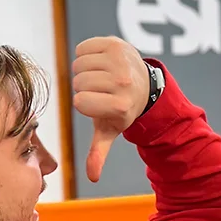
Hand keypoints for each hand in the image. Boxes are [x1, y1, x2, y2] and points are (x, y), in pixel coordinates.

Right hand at [70, 36, 149, 182]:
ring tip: (101, 76)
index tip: (97, 104)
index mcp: (120, 106)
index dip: (84, 103)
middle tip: (101, 90)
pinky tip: (100, 62)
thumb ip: (99, 152)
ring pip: (79, 64)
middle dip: (84, 86)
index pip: (80, 102)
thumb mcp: (110, 130)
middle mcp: (122, 82)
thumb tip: (93, 177)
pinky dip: (86, 54)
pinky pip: (82, 48)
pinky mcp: (115, 43)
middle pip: (78, 82)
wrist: (142, 82)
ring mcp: (120, 60)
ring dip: (85, 71)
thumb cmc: (119, 109)